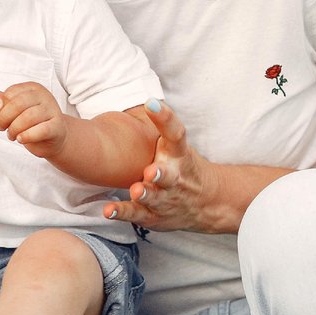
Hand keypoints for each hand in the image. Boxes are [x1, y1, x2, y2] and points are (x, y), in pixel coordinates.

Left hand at [0, 82, 68, 157]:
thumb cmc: (29, 122)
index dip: (0, 108)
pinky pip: (42, 130)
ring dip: (14, 129)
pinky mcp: (57, 127)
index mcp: (32, 88)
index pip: (10, 94)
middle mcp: (44, 96)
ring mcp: (52, 111)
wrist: (52, 138)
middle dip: (5, 118)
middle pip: (18, 104)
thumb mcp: (11, 110)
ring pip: (29, 117)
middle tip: (2, 128)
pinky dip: (27, 136)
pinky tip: (21, 139)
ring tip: (12, 136)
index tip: (0, 118)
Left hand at [103, 101, 234, 234]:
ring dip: (145, 194)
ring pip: (155, 197)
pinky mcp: (154, 215)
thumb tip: (136, 100)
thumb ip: (160, 129)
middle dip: (161, 173)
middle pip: (169, 175)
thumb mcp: (177, 146)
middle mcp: (175, 177)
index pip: (176, 133)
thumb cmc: (182, 166)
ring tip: (136, 190)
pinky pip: (137, 214)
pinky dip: (122, 212)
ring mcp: (166, 198)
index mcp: (179, 154)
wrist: (207, 203)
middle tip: (151, 170)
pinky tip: (108, 210)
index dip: (165, 117)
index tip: (151, 103)